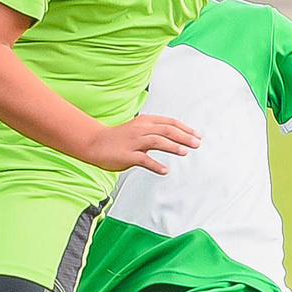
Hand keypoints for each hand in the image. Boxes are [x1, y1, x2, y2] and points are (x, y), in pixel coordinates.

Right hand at [82, 114, 200, 175]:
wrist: (94, 142)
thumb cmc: (118, 138)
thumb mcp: (138, 129)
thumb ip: (155, 132)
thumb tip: (176, 137)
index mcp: (145, 122)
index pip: (169, 122)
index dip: (185, 128)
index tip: (197, 135)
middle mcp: (140, 129)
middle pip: (166, 130)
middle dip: (183, 136)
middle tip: (197, 143)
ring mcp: (133, 142)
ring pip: (156, 141)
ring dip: (172, 146)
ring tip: (184, 152)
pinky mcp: (127, 155)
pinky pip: (143, 159)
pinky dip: (155, 165)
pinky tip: (165, 170)